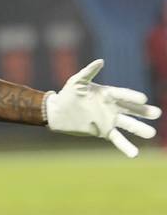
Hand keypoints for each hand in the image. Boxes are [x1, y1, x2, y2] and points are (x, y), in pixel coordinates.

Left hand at [45, 59, 161, 157]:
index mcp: (106, 93)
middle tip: (157, 113)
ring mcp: (109, 119)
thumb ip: (89, 72)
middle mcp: (111, 106)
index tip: (143, 99)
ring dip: (140, 129)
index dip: (132, 96)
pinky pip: (117, 139)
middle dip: (144, 111)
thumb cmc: (68, 93)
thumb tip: (101, 61)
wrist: (58, 112)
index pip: (122, 94)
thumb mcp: (77, 81)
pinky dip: (126, 146)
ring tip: (151, 133)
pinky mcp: (104, 131)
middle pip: (131, 109)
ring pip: (128, 125)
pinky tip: (135, 154)